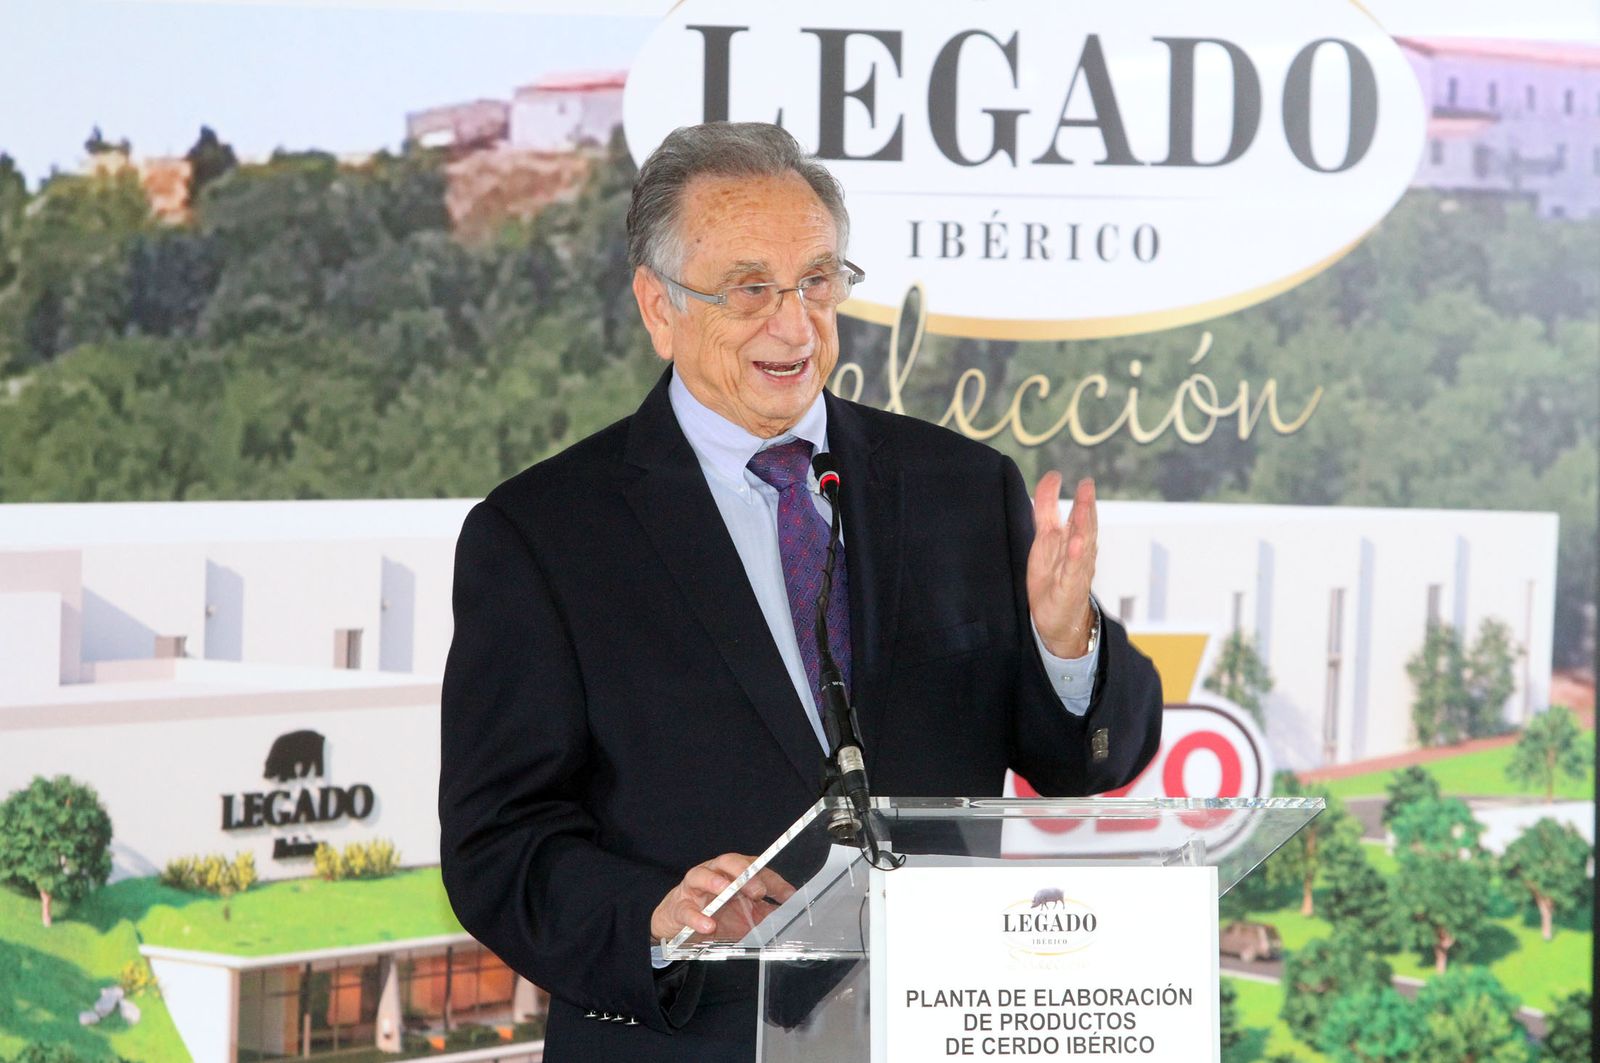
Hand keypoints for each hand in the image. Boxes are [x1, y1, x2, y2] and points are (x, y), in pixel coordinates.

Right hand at [649, 853, 796, 942]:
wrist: (678, 923)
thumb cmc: (714, 912)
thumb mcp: (744, 915)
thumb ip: (766, 913)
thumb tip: (791, 914)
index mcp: (733, 873)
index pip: (756, 869)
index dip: (773, 881)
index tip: (789, 896)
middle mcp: (715, 873)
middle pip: (729, 862)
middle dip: (745, 873)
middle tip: (759, 891)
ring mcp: (695, 888)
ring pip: (702, 875)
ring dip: (715, 881)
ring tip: (725, 891)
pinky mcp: (679, 906)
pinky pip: (686, 909)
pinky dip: (697, 917)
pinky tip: (708, 925)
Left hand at [1027, 472, 1097, 658]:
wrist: (1059, 620)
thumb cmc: (1053, 578)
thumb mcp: (1045, 540)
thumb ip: (1047, 512)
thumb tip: (1050, 480)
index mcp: (1070, 540)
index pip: (1075, 514)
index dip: (1071, 495)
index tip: (1060, 476)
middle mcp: (1078, 552)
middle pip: (1084, 525)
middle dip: (1086, 505)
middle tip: (1087, 485)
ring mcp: (1077, 569)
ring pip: (1083, 544)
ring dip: (1085, 525)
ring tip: (1084, 507)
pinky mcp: (1070, 587)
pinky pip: (1075, 570)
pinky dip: (1076, 556)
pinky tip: (1076, 544)